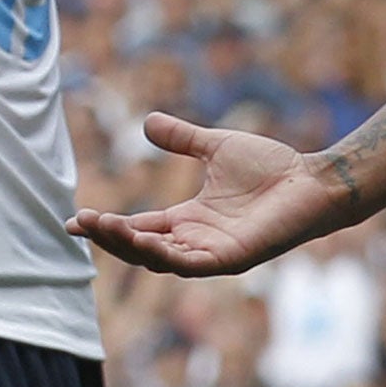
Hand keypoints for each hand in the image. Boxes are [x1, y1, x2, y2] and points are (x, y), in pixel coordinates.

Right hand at [66, 112, 337, 275]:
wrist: (311, 179)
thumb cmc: (271, 167)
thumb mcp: (215, 147)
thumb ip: (182, 139)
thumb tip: (146, 122)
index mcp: (189, 220)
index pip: (138, 228)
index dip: (108, 226)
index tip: (74, 220)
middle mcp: (195, 241)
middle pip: (140, 248)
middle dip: (109, 238)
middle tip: (80, 223)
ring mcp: (211, 253)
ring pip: (158, 259)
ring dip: (128, 246)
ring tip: (100, 227)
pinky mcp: (231, 259)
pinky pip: (189, 264)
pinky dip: (163, 255)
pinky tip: (142, 241)